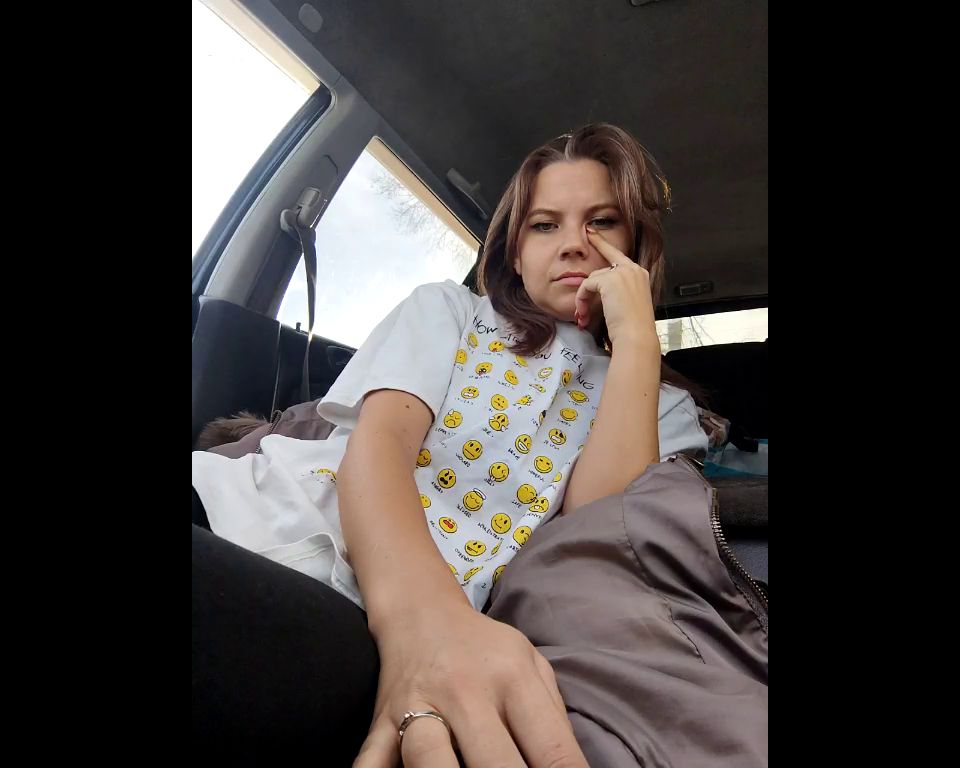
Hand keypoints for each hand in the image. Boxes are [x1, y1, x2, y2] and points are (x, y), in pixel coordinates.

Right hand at [354, 601, 586, 766]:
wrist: (421, 613)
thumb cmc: (486, 648)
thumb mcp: (532, 664)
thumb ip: (553, 719)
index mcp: (513, 678)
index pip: (552, 749)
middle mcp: (466, 691)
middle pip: (495, 764)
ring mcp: (418, 705)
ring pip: (429, 760)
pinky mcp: (382, 721)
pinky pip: (372, 760)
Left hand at [574, 227, 657, 348]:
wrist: (636, 336)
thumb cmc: (633, 328)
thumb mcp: (628, 305)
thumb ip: (617, 293)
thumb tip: (599, 290)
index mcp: (640, 275)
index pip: (619, 256)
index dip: (603, 244)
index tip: (591, 233)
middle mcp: (634, 270)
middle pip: (603, 266)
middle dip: (587, 277)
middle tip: (577, 261)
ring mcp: (623, 273)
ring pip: (593, 278)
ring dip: (584, 298)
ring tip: (584, 316)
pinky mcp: (610, 279)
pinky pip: (587, 285)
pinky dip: (582, 299)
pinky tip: (584, 313)